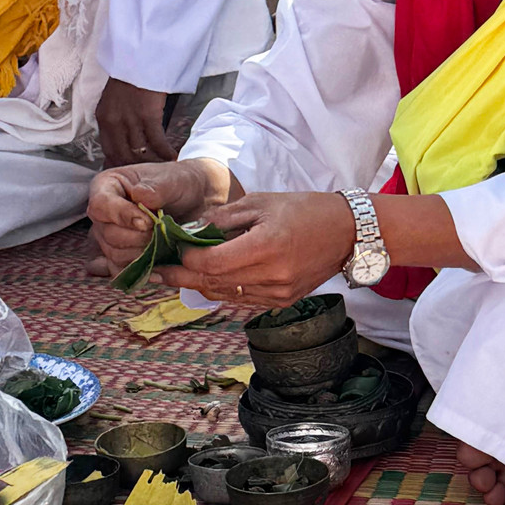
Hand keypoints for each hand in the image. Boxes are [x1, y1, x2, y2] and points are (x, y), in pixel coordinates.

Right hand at [88, 160, 220, 273]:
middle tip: (161, 232)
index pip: (101, 204)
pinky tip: (157, 265)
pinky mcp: (122, 256)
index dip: (122, 215)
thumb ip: (155, 188)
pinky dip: (139, 270)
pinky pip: (121, 271)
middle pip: (107, 234)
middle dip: (137, 238)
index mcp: (108, 186)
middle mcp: (104, 213)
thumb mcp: (172, 179)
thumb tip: (139, 196)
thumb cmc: (179, 184)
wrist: (195, 202)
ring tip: (163, 242)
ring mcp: (110, 237)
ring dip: (141, 254)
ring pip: (114, 255)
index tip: (147, 222)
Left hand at [95, 78, 175, 167]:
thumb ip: (115, 121)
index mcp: (103, 118)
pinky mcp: (148, 116)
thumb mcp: (114, 101)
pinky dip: (166, 153)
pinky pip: (157, 143)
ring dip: (154, 163)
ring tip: (164, 169)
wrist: (140, 57)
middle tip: (150, 176)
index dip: (119, 166)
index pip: (108, 151)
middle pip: (123, 156)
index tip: (130, 173)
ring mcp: (130, 120)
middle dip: (137, 169)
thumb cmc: (130, 77)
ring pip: (141, 152)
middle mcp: (113, 122)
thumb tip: (122, 141)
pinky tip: (173, 158)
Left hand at [154, 190, 353, 305]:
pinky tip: (207, 281)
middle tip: (158, 272)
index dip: (188, 259)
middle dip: (183, 277)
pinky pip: (243, 299)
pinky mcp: (283, 301)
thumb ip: (223, 217)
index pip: (213, 263)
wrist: (346, 233)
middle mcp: (273, 275)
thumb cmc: (303, 209)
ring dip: (200, 286)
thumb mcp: (261, 202)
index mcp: (267, 246)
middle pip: (215, 283)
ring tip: (175, 277)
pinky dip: (223, 290)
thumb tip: (190, 230)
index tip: (174, 249)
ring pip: (227, 295)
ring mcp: (279, 293)